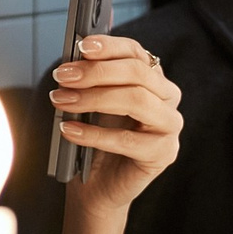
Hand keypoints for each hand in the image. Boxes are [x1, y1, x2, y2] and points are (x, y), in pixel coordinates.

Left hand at [51, 35, 183, 219]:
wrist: (96, 187)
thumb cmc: (94, 142)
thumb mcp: (89, 106)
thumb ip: (88, 83)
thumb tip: (72, 60)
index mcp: (151, 79)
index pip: (135, 53)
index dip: (109, 46)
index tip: (81, 46)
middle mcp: (167, 98)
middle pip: (138, 73)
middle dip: (95, 72)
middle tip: (63, 77)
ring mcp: (170, 126)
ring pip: (137, 100)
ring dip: (94, 98)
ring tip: (62, 102)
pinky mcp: (164, 154)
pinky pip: (128, 139)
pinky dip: (94, 134)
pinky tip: (69, 131)